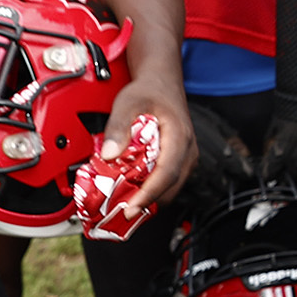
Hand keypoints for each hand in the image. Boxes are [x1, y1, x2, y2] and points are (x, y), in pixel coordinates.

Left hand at [98, 78, 192, 220]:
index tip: (131, 208)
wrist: (162, 82)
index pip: (167, 174)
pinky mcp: (178, 160)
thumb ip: (118, 127)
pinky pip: (167, 181)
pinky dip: (151, 190)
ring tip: (124, 206)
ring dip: (149, 199)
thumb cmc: (148, 91)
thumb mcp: (128, 103)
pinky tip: (133, 192)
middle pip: (170, 187)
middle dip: (147, 203)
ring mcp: (185, 157)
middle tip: (121, 214)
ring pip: (170, 187)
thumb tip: (109, 154)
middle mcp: (187, 151)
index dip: (149, 194)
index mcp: (179, 137)